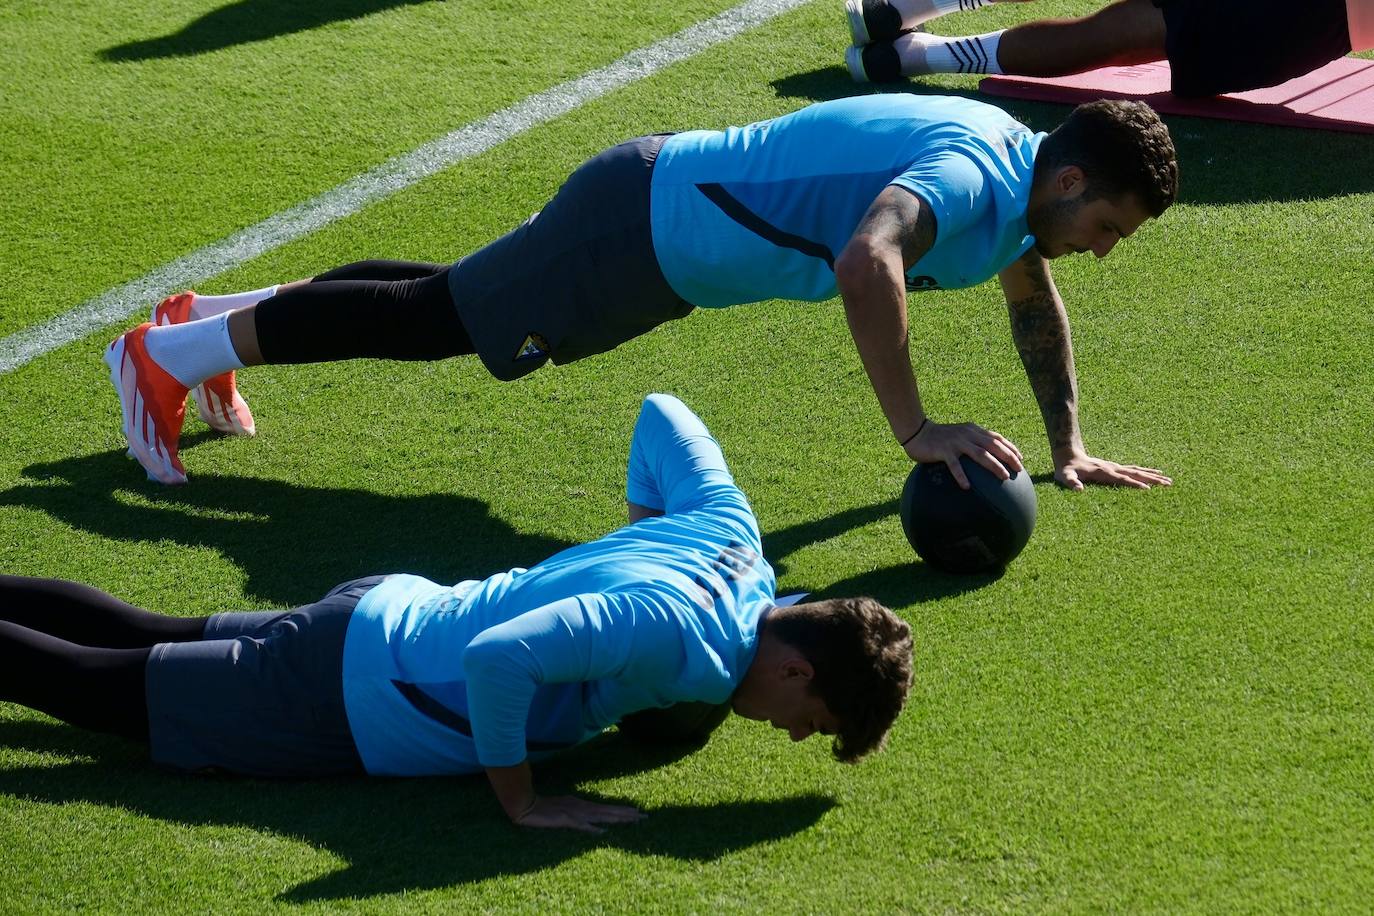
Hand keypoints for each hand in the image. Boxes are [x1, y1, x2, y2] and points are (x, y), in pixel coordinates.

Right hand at [511, 794, 646, 833]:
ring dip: (616, 819)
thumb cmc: (544, 808)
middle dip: (626, 814)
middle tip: (644, 816)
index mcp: (582, 805)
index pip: (607, 809)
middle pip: (608, 811)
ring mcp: (574, 813)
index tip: (637, 812)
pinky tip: (602, 833)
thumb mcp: (564, 810)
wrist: (526, 804)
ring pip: (600, 817)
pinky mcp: (565, 820)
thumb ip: (578, 816)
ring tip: (632, 820)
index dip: (622, 811)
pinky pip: (580, 826)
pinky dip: (591, 829)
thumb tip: (593, 824)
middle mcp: (582, 808)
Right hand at [905, 421, 1023, 488]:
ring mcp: (956, 442)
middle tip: (1018, 470)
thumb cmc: (937, 439)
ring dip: (994, 465)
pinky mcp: (943, 450)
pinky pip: (954, 465)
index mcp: (972, 430)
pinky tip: (967, 487)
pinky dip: (961, 475)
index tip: (1021, 458)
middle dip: (1009, 457)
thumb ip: (970, 444)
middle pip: (993, 445)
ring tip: (1003, 477)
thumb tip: (984, 460)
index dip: (1010, 447)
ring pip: (980, 454)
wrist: (917, 432)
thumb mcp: (957, 437)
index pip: (996, 437)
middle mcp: (968, 434)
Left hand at [1054, 452, 1171, 490]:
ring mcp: (1115, 467)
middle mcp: (1112, 468)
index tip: (1149, 490)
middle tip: (1169, 484)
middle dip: (1152, 479)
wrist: (1067, 454)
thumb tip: (1078, 490)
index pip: (1122, 480)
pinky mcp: (1114, 467)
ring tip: (1168, 480)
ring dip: (1153, 475)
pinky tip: (1154, 473)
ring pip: (1138, 471)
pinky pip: (1133, 470)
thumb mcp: (1065, 477)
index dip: (1134, 485)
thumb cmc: (1066, 469)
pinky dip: (1145, 472)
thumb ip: (1071, 483)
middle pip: (1136, 474)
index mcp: (1103, 473)